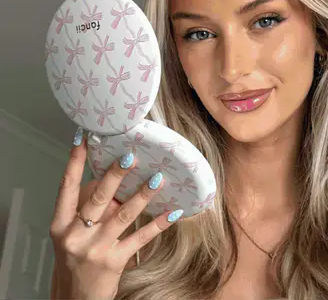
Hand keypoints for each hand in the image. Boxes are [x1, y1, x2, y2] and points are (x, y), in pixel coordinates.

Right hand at [49, 128, 183, 299]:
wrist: (75, 298)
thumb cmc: (75, 258)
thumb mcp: (72, 232)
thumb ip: (89, 207)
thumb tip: (114, 178)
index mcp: (61, 222)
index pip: (66, 185)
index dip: (74, 160)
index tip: (83, 137)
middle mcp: (75, 234)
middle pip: (98, 198)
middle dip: (115, 175)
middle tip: (130, 157)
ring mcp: (94, 248)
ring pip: (122, 216)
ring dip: (142, 196)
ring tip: (157, 179)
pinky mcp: (114, 261)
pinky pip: (140, 238)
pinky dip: (158, 224)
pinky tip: (173, 212)